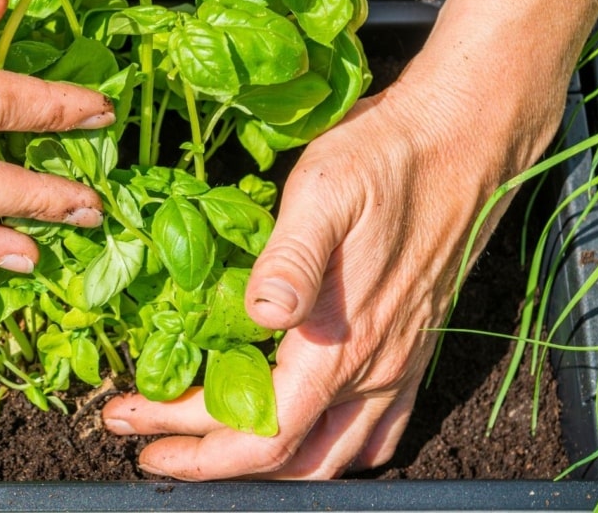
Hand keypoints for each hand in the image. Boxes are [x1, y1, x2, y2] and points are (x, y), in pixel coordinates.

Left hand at [102, 58, 566, 477]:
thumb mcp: (326, 192)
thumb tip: (258, 315)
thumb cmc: (388, 159)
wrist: (466, 136)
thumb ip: (292, 260)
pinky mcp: (411, 346)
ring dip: (267, 462)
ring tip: (210, 441)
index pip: (262, 434)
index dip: (192, 445)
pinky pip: (373, 430)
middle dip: (212, 461)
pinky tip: (302, 426)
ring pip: (332, 454)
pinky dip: (326, 445)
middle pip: (290, 459)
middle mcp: (374, 369)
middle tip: (150, 441)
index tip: (132, 424)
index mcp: (342, 343)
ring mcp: (398, 363)